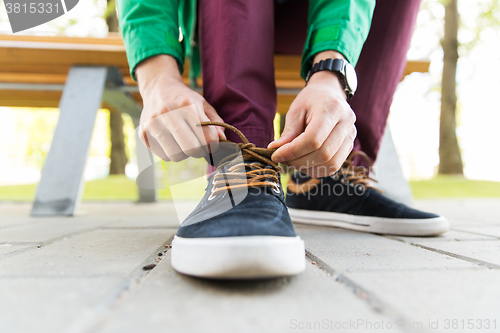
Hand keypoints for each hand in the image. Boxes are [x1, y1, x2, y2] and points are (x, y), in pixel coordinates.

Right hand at [136, 55, 225, 161]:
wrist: (157, 89)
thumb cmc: (184, 99)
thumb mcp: (203, 104)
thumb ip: (215, 122)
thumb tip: (222, 139)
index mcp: (188, 105)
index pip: (207, 138)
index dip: (213, 144)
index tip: (211, 142)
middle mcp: (169, 114)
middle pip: (192, 149)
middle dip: (199, 151)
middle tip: (199, 145)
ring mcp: (153, 124)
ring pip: (176, 156)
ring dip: (183, 153)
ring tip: (183, 141)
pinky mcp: (143, 133)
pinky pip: (163, 156)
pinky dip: (170, 152)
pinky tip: (170, 140)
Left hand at [268, 52, 356, 177]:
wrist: (329, 94)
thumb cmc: (310, 101)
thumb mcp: (296, 110)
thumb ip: (288, 132)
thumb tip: (276, 151)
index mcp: (333, 109)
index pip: (314, 139)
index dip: (293, 151)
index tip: (276, 155)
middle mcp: (347, 123)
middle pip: (324, 154)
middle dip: (298, 161)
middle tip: (283, 159)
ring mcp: (351, 136)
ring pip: (331, 164)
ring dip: (307, 167)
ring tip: (292, 160)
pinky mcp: (350, 146)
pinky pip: (334, 166)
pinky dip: (316, 169)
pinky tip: (303, 163)